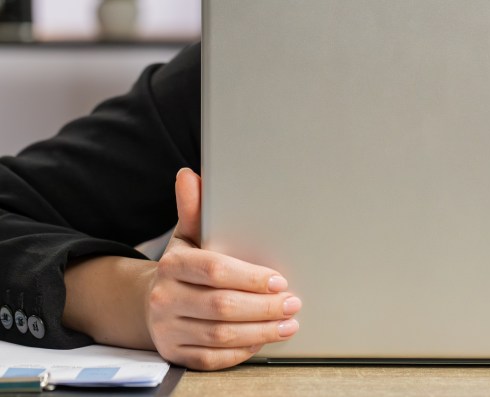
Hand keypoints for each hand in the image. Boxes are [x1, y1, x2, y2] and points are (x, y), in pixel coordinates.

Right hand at [144, 168, 301, 369]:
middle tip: (293, 302)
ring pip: (220, 336)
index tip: (279, 280)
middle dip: (263, 307)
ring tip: (289, 323)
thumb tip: (189, 175)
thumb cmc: (184, 266)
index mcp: (173, 265)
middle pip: (221, 306)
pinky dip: (242, 351)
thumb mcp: (188, 236)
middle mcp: (166, 299)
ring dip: (260, 331)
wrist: (151, 302)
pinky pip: (213, 359)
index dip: (250, 277)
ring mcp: (168, 329)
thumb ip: (195, 209)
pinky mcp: (176, 354)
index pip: (214, 270)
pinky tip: (264, 339)